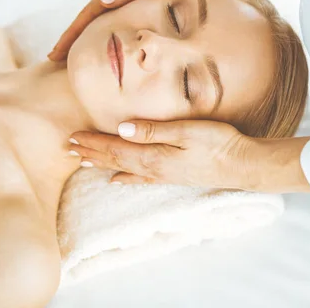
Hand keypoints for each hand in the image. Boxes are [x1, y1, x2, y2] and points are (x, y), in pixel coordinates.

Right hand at [48, 0, 207, 60]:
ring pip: (97, 23)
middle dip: (70, 39)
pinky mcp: (133, 6)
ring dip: (82, 38)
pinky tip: (98, 46)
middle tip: (53, 59)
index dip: (71, 34)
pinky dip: (100, 35)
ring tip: (70, 56)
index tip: (57, 52)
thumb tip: (103, 0)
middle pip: (87, 20)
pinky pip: (111, 23)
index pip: (87, 14)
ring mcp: (123, 0)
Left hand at [67, 119, 309, 192]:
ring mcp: (163, 175)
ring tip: (82, 162)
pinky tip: (116, 181)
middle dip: (91, 153)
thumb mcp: (186, 131)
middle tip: (68, 149)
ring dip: (102, 164)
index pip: (115, 148)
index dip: (93, 143)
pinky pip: (140, 179)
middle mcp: (153, 168)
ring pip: (123, 169)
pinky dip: (124, 178)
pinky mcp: (173, 176)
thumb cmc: (217, 143)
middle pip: (115, 160)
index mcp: (154, 155)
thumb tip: (121, 128)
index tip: (72, 137)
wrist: (241, 164)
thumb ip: (153, 130)